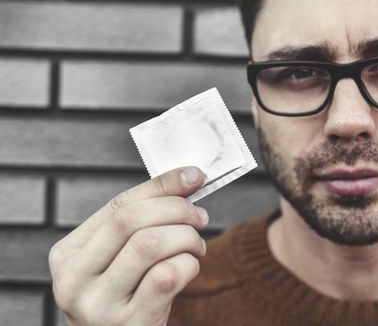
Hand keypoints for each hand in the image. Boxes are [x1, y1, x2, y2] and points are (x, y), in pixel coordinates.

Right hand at [49, 166, 208, 325]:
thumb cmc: (127, 295)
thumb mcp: (121, 258)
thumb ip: (143, 221)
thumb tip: (188, 178)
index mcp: (67, 254)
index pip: (118, 205)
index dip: (161, 186)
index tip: (194, 176)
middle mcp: (74, 280)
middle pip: (130, 220)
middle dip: (177, 209)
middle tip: (200, 217)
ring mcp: (98, 306)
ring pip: (150, 244)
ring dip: (187, 237)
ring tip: (196, 246)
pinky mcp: (129, 324)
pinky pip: (167, 276)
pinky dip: (189, 263)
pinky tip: (190, 267)